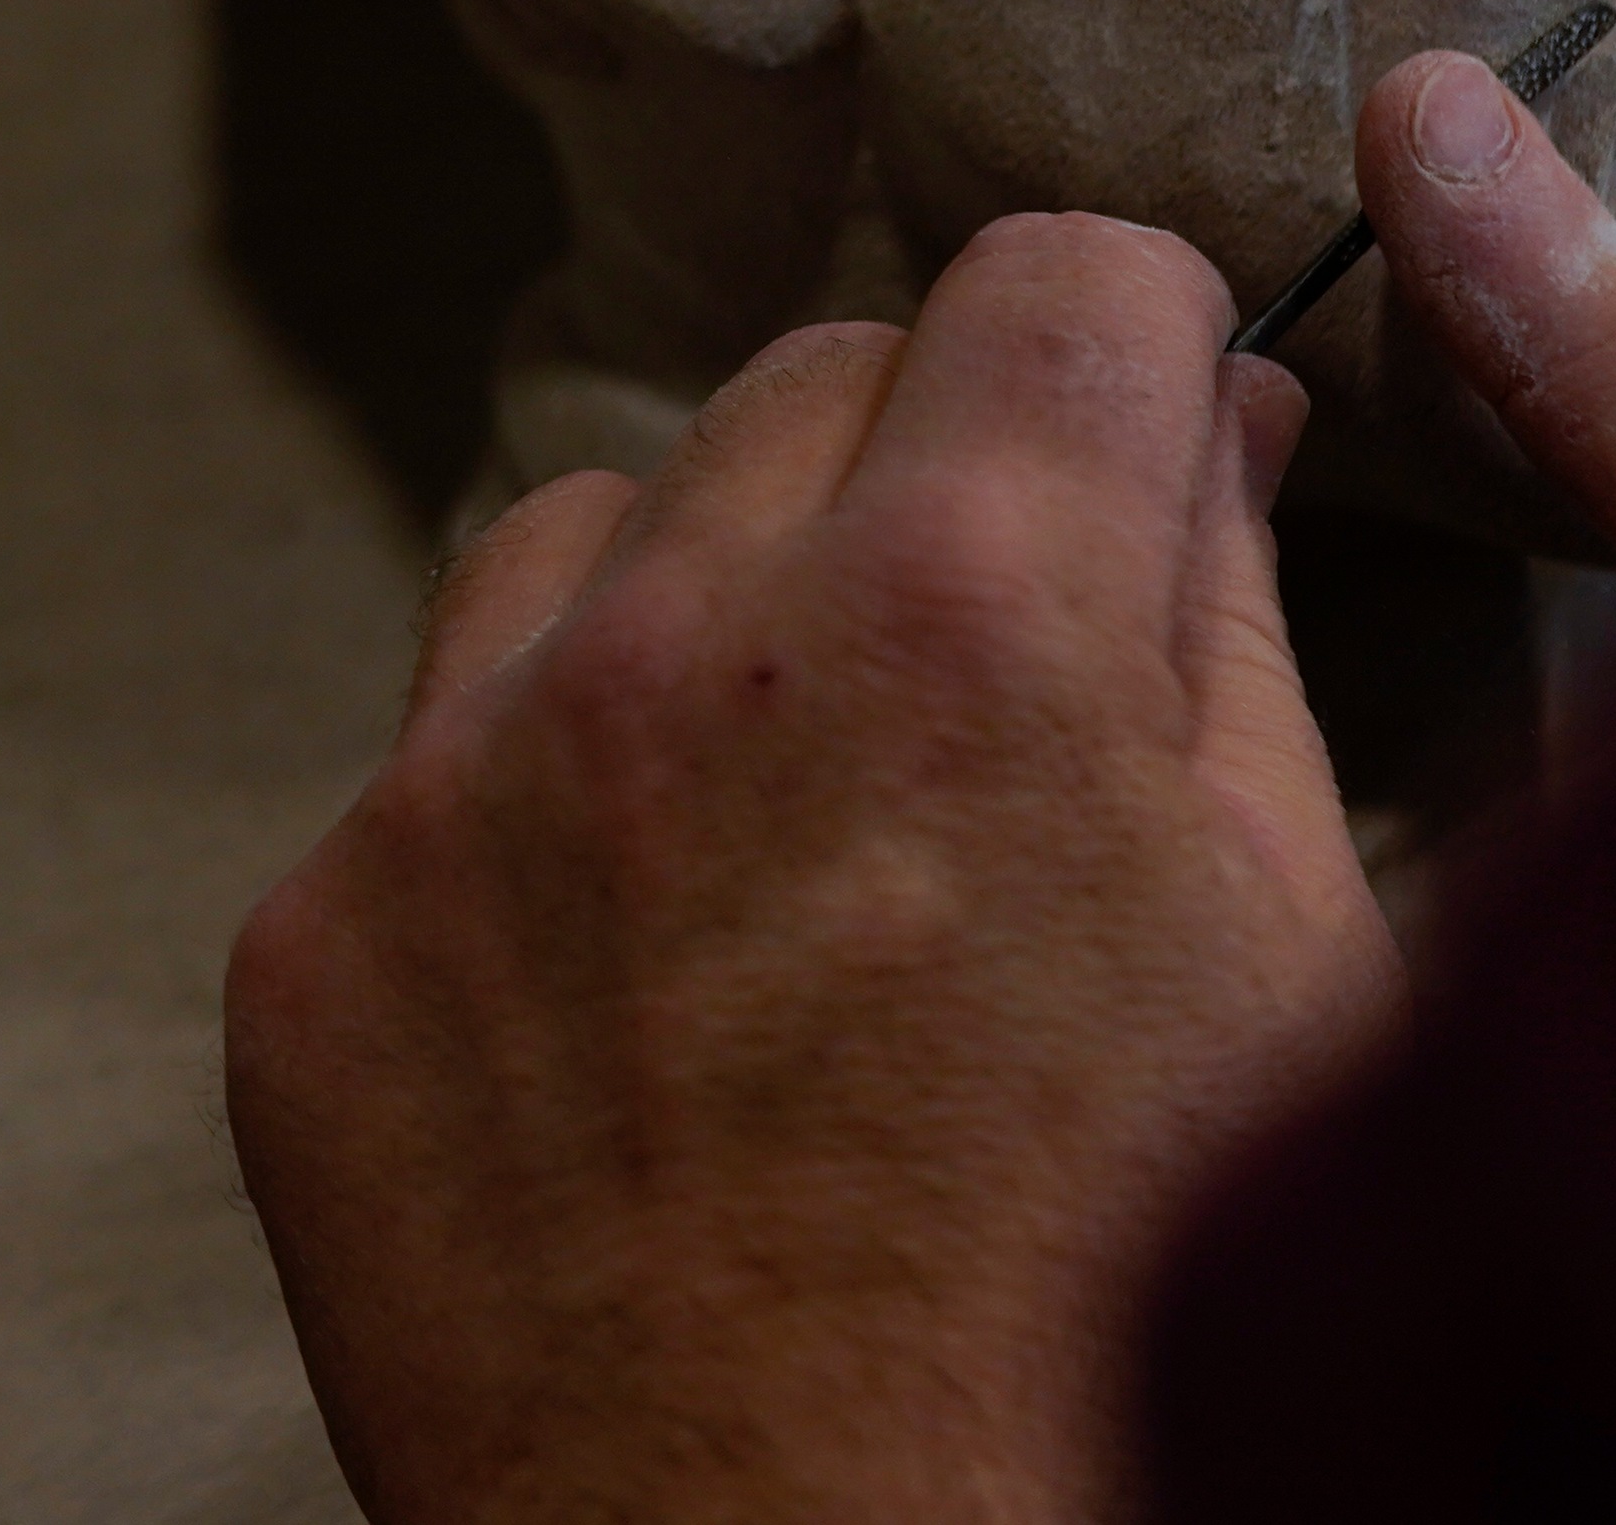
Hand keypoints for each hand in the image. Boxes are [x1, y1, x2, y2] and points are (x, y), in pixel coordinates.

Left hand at [224, 215, 1396, 1524]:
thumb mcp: (1296, 954)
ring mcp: (463, 786)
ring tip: (806, 837)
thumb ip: (1231, 620)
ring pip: (602, 524)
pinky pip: (442, 740)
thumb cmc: (1123, 1339)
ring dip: (712, 611)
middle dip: (934, 478)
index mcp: (981, 609)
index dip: (1134, 353)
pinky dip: (549, 806)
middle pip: (822, 375)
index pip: (1056, 275)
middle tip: (994, 682)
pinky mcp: (319, 937)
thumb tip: (1203, 405)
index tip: (1144, 443)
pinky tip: (650, 985)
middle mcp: (690, 641)